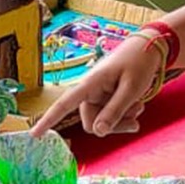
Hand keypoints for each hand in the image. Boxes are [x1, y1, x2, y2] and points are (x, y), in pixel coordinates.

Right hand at [29, 35, 160, 137]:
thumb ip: (114, 111)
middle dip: (112, 126)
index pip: (64, 104)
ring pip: (102, 123)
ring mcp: (98, 95)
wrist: (150, 48)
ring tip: (138, 108)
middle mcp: (90, 91)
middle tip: (135, 122)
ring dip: (122, 121)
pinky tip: (137, 106)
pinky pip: (110, 117)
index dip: (48, 120)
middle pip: (91, 122)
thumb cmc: (139, 63)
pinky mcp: (107, 98)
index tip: (34, 135)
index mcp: (90, 84)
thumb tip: (98, 132)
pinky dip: (125, 116)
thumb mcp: (131, 89)